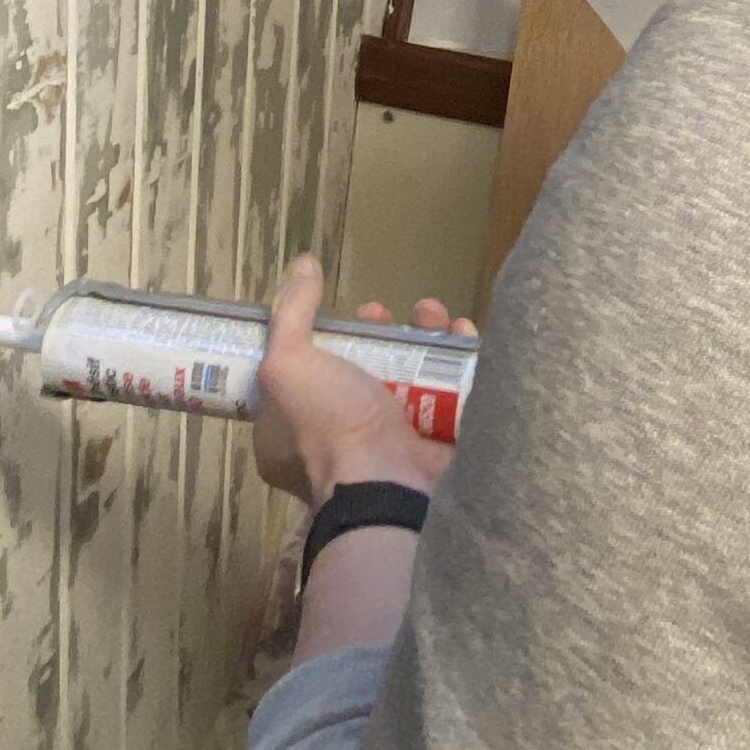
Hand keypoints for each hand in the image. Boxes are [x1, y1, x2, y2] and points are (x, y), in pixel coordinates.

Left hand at [254, 253, 473, 510]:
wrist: (389, 484)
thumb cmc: (328, 426)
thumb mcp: (289, 364)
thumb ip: (290, 314)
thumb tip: (300, 265)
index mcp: (288, 437)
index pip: (298, 383)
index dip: (317, 344)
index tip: (334, 317)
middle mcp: (337, 443)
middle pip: (358, 375)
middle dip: (375, 335)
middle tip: (382, 313)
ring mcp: (389, 446)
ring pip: (406, 379)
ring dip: (421, 338)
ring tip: (432, 313)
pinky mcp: (434, 442)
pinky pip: (447, 393)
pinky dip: (456, 360)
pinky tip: (460, 333)